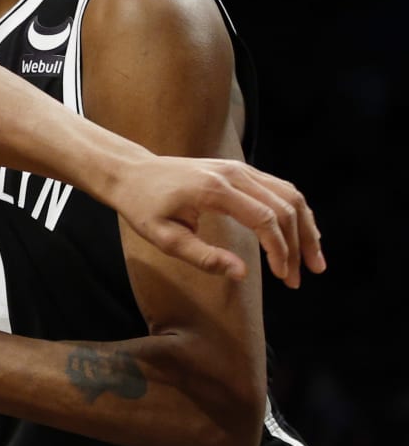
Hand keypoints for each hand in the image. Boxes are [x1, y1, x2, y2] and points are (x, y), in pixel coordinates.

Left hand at [110, 156, 324, 287]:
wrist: (132, 173)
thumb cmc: (144, 208)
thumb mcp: (163, 238)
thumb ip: (203, 257)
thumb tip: (242, 274)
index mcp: (215, 189)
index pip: (265, 219)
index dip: (280, 251)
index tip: (284, 277)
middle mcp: (234, 173)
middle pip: (285, 207)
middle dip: (299, 246)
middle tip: (300, 278)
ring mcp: (240, 168)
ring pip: (290, 195)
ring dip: (306, 228)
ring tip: (314, 260)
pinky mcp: (241, 170)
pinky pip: (279, 189)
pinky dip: (295, 212)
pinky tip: (301, 235)